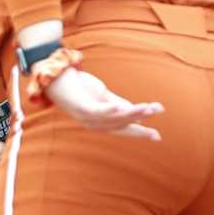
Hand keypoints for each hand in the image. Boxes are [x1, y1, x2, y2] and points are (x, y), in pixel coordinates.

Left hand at [45, 68, 162, 138]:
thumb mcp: (102, 94)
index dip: (140, 132)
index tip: (158, 136)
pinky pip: (98, 112)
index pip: (124, 129)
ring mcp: (87, 118)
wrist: (55, 77)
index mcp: (101, 122)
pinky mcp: (80, 108)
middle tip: (156, 112)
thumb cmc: (78, 86)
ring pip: (114, 119)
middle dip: (140, 120)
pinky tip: (121, 108)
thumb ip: (117, 103)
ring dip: (132, 113)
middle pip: (121, 125)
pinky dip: (110, 110)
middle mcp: (94, 124)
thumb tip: (134, 112)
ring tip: (148, 108)